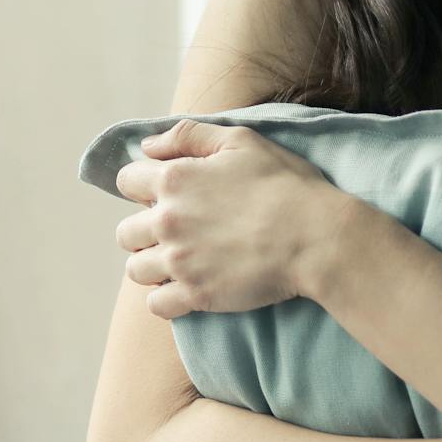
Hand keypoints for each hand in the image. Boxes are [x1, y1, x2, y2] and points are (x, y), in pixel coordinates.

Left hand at [111, 119, 345, 319]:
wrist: (315, 236)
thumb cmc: (283, 184)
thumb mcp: (239, 140)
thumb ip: (187, 136)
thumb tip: (146, 146)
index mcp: (174, 180)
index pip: (126, 182)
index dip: (142, 186)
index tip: (163, 194)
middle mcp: (167, 221)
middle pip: (126, 232)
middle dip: (144, 231)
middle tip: (176, 233)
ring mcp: (179, 261)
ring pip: (136, 270)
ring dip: (153, 266)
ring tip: (181, 262)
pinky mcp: (196, 295)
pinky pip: (155, 305)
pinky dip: (166, 299)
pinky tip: (187, 288)